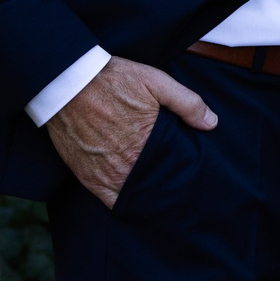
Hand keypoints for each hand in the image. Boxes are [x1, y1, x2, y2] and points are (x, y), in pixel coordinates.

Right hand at [45, 57, 217, 207]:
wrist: (67, 81)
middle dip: (163, 189)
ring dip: (143, 196)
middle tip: (174, 189)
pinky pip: (107, 199)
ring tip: (156, 195)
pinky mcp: (85, 174)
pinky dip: (120, 201)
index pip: (170, 173)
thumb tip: (212, 123)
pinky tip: (131, 197)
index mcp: (146, 145)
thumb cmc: (113, 79)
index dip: (179, 176)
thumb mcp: (156, 81)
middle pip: (152, 187)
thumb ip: (187, 103)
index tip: (187, 177)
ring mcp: (103, 173)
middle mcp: (124, 165)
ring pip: (131, 197)